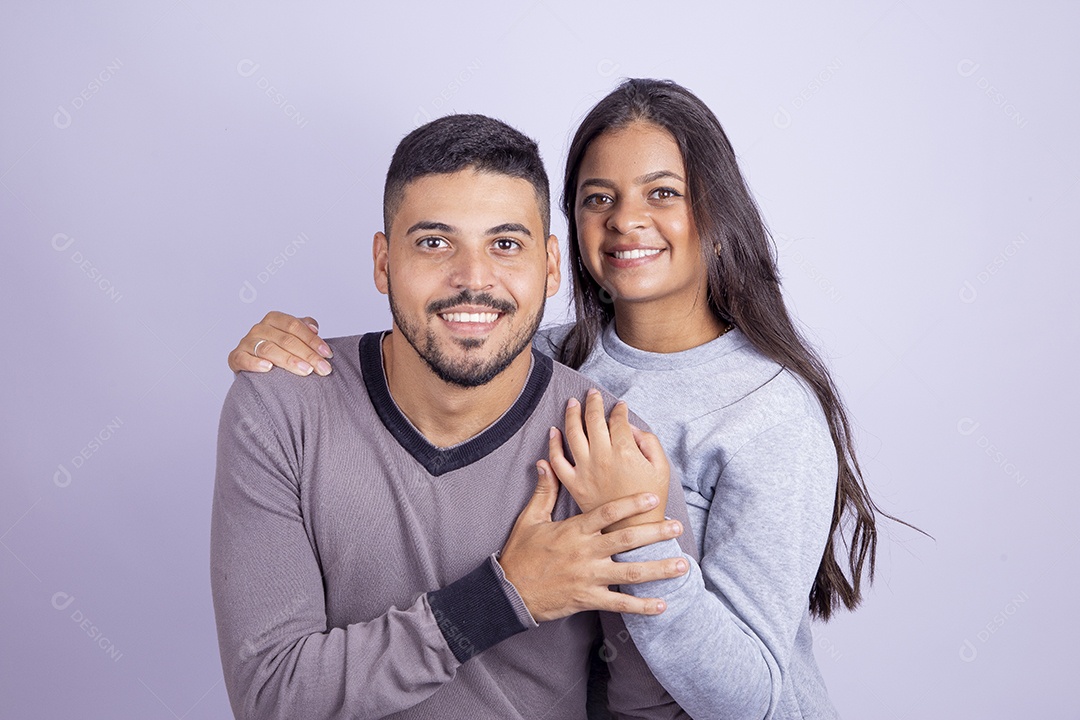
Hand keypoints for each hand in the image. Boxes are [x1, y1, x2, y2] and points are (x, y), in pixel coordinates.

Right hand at [227, 311, 333, 375]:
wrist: (253, 363)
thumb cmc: (278, 348)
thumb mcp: (292, 335)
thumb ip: (304, 328)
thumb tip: (314, 328)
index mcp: (274, 319)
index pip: (295, 326)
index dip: (313, 340)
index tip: (327, 354)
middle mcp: (259, 328)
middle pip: (286, 339)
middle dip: (308, 355)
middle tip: (323, 368)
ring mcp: (246, 342)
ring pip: (269, 349)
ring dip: (289, 360)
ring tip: (305, 371)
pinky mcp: (235, 357)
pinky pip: (244, 359)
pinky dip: (256, 363)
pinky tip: (268, 368)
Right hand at [499, 465, 686, 621]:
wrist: (510, 592)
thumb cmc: (521, 553)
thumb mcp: (530, 519)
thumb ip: (544, 491)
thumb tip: (545, 462)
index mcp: (573, 531)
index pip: (606, 513)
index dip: (629, 504)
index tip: (652, 497)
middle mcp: (585, 553)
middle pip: (625, 541)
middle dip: (654, 534)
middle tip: (677, 527)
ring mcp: (588, 578)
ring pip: (629, 574)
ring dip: (657, 569)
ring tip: (681, 566)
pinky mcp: (588, 599)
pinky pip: (619, 604)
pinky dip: (641, 606)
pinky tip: (661, 605)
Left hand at [545, 389, 670, 530]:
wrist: (635, 529)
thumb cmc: (650, 498)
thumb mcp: (661, 467)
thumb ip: (649, 442)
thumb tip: (631, 427)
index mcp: (624, 451)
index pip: (617, 420)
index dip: (619, 409)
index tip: (620, 406)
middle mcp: (602, 457)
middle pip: (593, 420)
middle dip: (594, 402)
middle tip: (592, 393)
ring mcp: (585, 470)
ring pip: (573, 433)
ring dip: (571, 414)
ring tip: (572, 402)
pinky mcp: (574, 484)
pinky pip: (558, 461)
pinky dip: (553, 445)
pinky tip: (553, 431)